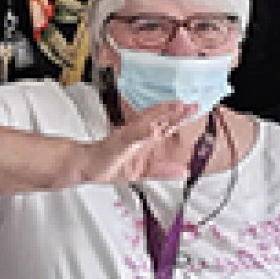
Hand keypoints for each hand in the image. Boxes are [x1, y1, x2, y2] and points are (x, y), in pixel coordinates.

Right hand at [82, 102, 199, 184]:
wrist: (85, 165)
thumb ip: (161, 171)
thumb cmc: (109, 166)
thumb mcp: (141, 173)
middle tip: (192, 105)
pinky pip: (133, 135)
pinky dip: (143, 130)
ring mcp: (129, 136)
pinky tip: (154, 127)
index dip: (180, 119)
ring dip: (162, 114)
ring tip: (177, 107)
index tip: (194, 110)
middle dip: (176, 113)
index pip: (166, 127)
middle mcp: (138, 135)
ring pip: (148, 122)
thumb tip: (183, 172)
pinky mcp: (120, 141)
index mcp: (145, 142)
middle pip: (160, 121)